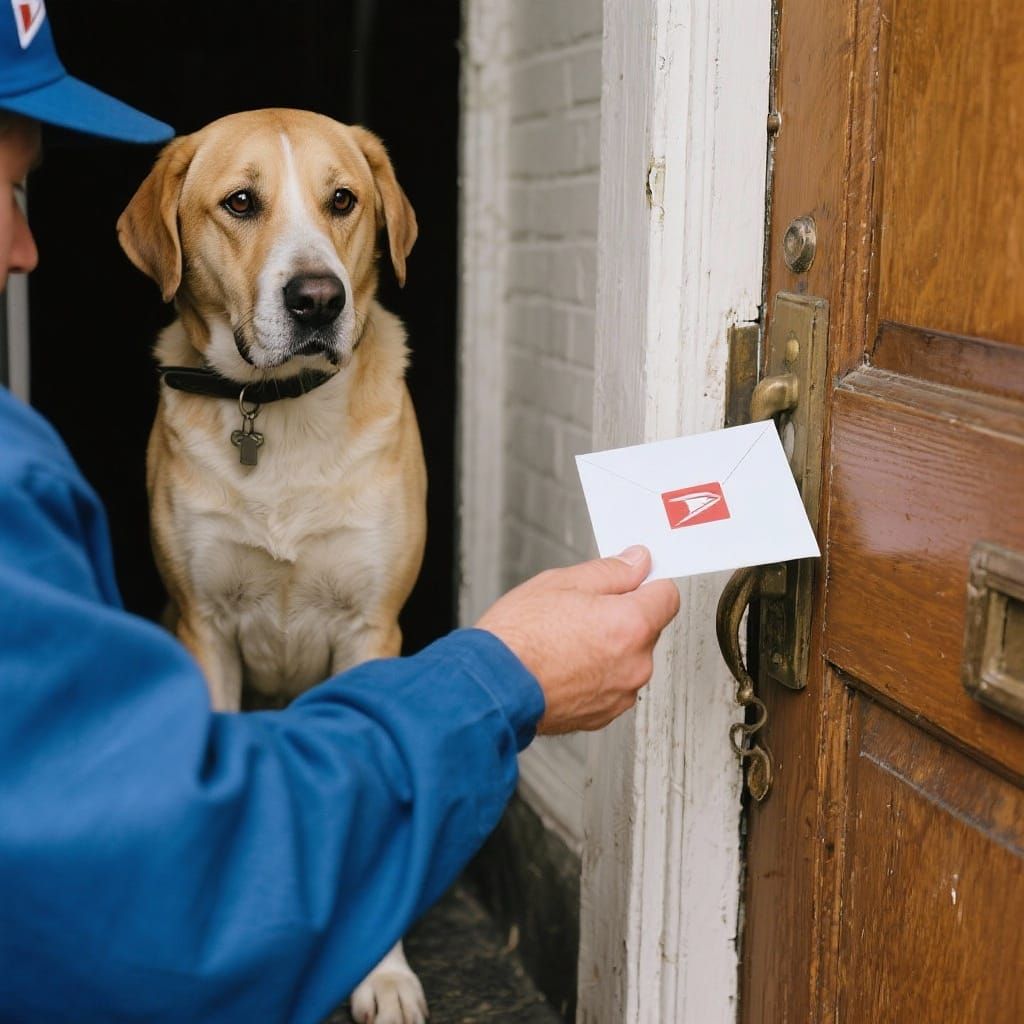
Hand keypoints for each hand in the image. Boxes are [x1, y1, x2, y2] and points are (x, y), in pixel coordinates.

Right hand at [476, 546, 679, 733]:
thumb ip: (610, 571)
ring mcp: (619, 695)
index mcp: (631, 625)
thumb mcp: (561, 583)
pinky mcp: (602, 716)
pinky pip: (610, 685)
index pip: (667, 595)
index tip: (631, 580)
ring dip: (608, 648)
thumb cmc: (517, 638)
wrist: (489, 688)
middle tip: (580, 610)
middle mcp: (634, 664)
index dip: (646, 583)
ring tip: (565, 641)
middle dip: (622, 616)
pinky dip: (594, 675)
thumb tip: (637, 562)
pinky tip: (563, 665)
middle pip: (646, 629)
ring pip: (627, 659)